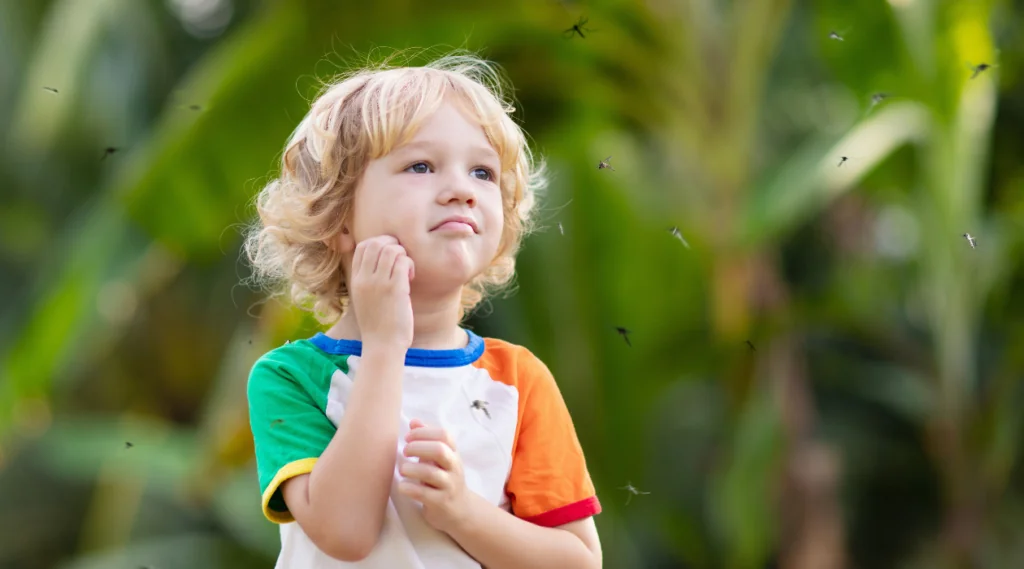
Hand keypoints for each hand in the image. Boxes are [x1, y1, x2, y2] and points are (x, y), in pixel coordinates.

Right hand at [348, 235, 414, 350]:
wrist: (382, 346)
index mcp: (356, 280)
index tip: (389, 258)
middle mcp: (365, 279)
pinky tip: (411, 278)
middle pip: (375, 243)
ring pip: (392, 250)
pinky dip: (410, 265)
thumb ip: (368, 280)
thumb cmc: (377, 325)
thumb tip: (380, 262)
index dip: (379, 244)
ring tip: (406, 271)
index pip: (362, 247)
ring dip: (403, 255)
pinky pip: (403, 262)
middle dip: (392, 245)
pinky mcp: (395, 289)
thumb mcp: (364, 299)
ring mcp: (379, 283)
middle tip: (401, 260)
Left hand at [398, 418, 470, 533]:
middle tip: (405, 451)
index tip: (408, 436)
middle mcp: (454, 468)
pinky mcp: (441, 503)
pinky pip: (424, 494)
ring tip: (402, 470)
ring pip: (431, 473)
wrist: (461, 511)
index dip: (424, 432)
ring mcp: (449, 486)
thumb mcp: (440, 459)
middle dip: (418, 447)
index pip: (444, 435)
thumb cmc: (444, 480)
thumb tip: (414, 422)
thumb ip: (428, 440)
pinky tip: (402, 486)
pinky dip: (409, 488)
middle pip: (439, 450)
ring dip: (412, 469)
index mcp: (453, 454)